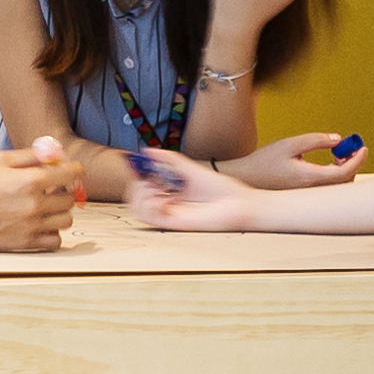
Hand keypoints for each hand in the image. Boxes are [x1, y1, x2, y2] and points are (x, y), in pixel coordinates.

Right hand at [0, 141, 76, 251]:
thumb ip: (31, 154)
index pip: (71, 174)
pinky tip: (41, 225)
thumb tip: (55, 153)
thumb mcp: (0, 159)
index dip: (75, 170)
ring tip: (45, 208)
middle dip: (63, 192)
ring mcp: (31, 225)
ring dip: (59, 213)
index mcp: (29, 180)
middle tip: (52, 191)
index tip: (73, 172)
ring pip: (66, 220)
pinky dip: (52, 233)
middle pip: (70, 199)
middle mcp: (34, 204)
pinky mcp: (26, 242)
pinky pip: (55, 241)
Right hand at [125, 146, 261, 230]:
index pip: (144, 183)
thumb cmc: (222, 189)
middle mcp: (168, 202)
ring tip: (154, 188)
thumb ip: (170, 160)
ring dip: (139, 196)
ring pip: (138, 209)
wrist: (238, 203)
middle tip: (146, 177)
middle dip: (135, 184)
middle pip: (136, 197)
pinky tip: (163, 198)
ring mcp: (170, 213)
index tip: (135, 162)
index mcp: (171, 190)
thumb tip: (148, 150)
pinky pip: (150, 217)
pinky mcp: (174, 223)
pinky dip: (150, 205)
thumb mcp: (192, 169)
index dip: (136, 173)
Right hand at [247, 131, 363, 188]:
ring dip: (344, 171)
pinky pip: (328, 189)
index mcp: (310, 177)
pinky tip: (327, 164)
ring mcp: (309, 195)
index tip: (363, 147)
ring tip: (337, 154)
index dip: (358, 160)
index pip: (344, 172)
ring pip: (338, 188)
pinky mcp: (305, 196)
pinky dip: (335, 176)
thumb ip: (315, 140)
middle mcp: (312, 190)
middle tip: (350, 148)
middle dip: (353, 164)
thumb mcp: (290, 144)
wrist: (246, 179)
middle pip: (345, 182)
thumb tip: (337, 139)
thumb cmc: (264, 161)